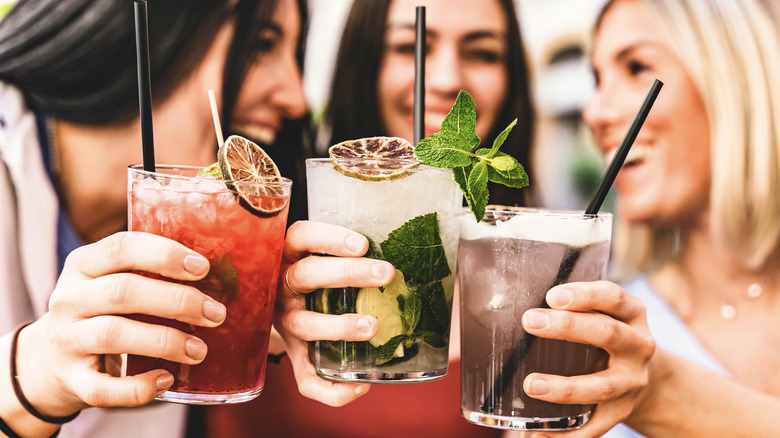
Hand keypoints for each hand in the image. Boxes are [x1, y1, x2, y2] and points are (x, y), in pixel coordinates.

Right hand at [15, 232, 225, 416]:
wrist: (52, 359)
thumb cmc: (104, 311)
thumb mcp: (114, 280)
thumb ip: (151, 273)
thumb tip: (221, 276)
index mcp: (84, 265)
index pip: (121, 248)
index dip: (164, 255)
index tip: (202, 268)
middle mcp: (69, 299)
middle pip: (123, 291)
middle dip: (177, 301)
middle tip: (215, 313)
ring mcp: (66, 340)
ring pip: (112, 334)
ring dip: (164, 341)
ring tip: (199, 350)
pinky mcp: (71, 379)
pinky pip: (103, 388)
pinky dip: (137, 388)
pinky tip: (166, 380)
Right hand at [274, 220, 393, 406]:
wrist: (273, 304)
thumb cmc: (317, 271)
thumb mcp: (321, 254)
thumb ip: (352, 252)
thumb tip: (411, 251)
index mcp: (290, 254)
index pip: (302, 236)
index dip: (329, 239)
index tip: (363, 244)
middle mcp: (282, 287)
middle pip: (307, 275)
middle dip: (348, 274)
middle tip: (386, 273)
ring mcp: (285, 322)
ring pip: (304, 324)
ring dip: (339, 326)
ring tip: (372, 326)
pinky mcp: (294, 355)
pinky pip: (305, 379)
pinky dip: (331, 389)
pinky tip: (361, 386)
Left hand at [519, 280, 654, 436]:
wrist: (649, 377)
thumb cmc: (607, 335)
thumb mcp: (604, 313)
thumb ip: (573, 306)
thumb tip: (510, 301)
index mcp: (632, 314)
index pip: (613, 297)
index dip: (584, 294)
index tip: (552, 295)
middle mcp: (638, 346)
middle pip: (607, 333)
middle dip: (567, 327)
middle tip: (530, 321)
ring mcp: (632, 382)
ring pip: (601, 386)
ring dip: (564, 387)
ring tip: (530, 385)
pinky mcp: (622, 411)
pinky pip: (595, 426)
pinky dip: (567, 433)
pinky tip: (538, 433)